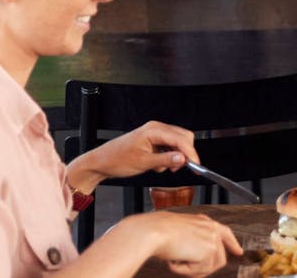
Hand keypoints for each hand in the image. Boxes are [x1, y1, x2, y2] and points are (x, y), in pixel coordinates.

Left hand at [81, 121, 198, 180]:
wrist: (101, 162)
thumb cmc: (117, 160)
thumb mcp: (143, 163)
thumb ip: (166, 160)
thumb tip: (183, 159)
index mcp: (154, 130)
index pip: (181, 139)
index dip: (191, 153)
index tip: (196, 166)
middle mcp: (156, 128)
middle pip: (183, 137)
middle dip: (184, 154)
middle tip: (177, 168)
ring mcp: (154, 133)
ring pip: (178, 142)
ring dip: (175, 156)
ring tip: (163, 167)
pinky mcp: (153, 139)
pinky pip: (169, 146)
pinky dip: (168, 156)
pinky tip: (157, 164)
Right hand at [113, 211, 241, 275]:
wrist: (152, 231)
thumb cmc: (156, 231)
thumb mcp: (177, 232)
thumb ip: (191, 240)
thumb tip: (195, 256)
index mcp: (203, 221)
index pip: (225, 233)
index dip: (232, 244)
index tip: (238, 252)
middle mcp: (211, 228)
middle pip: (219, 257)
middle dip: (204, 268)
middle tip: (186, 271)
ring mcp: (212, 239)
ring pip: (209, 267)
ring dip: (191, 269)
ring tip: (175, 262)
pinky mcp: (209, 251)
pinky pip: (199, 270)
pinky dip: (184, 270)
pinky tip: (174, 261)